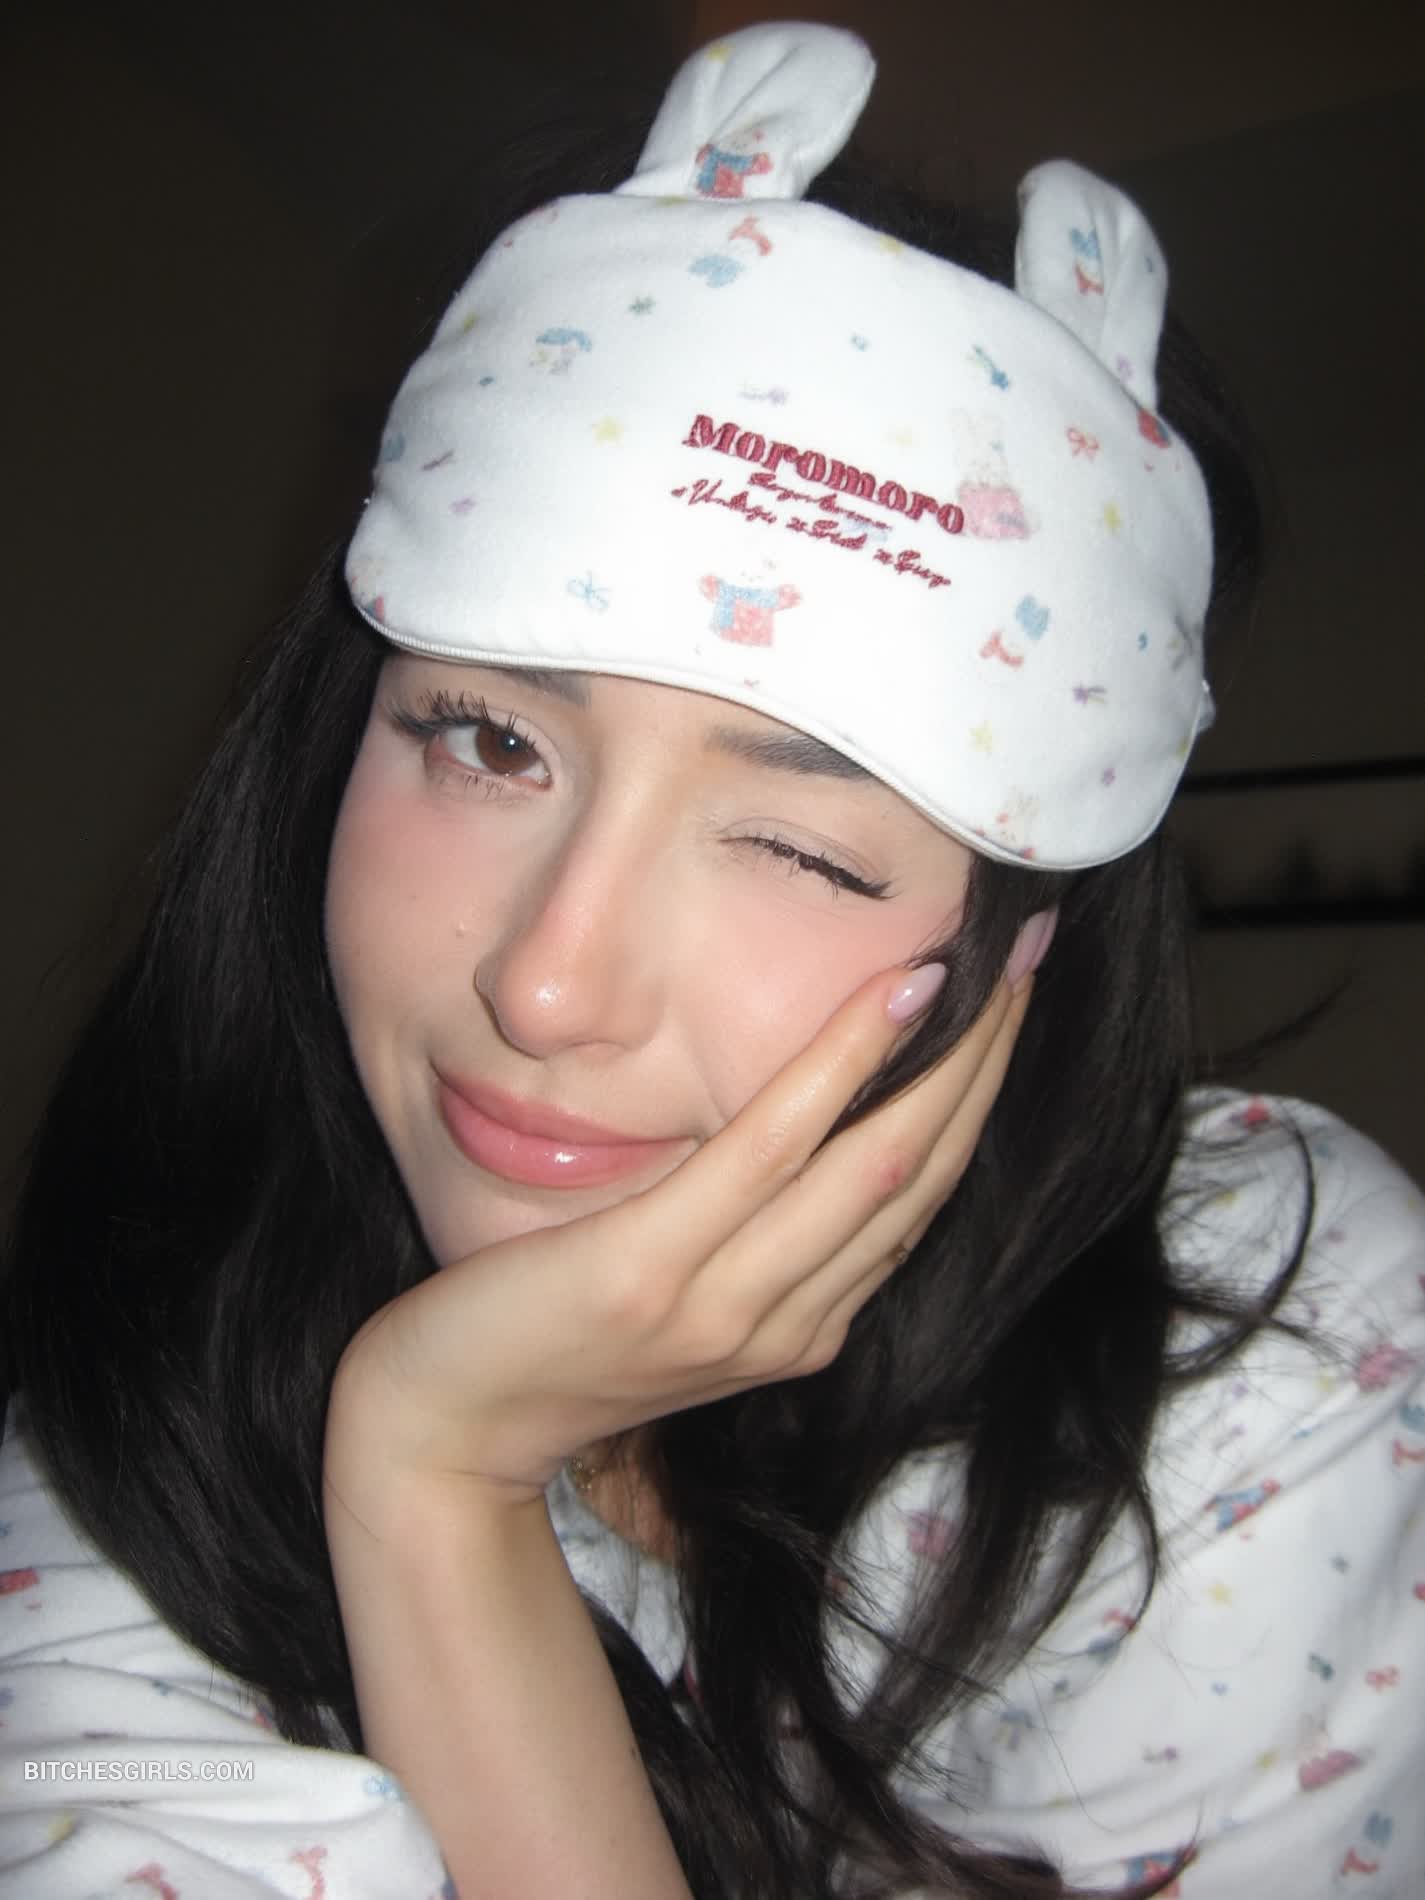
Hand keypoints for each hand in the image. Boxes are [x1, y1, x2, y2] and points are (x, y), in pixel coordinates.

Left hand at [326, 964, 1030, 1512]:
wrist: (442, 1429)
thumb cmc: (549, 1341)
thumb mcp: (682, 1294)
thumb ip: (755, 1239)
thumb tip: (811, 1136)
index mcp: (804, 1328)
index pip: (921, 1198)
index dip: (980, 1098)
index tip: (1014, 1007)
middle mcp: (790, 1323)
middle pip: (924, 1172)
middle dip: (991, 1061)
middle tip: (1037, 957)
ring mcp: (729, 1305)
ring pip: (880, 1157)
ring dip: (948, 1050)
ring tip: (990, 958)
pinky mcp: (657, 1270)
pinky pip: (775, 1146)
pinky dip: (847, 1062)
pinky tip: (894, 991)